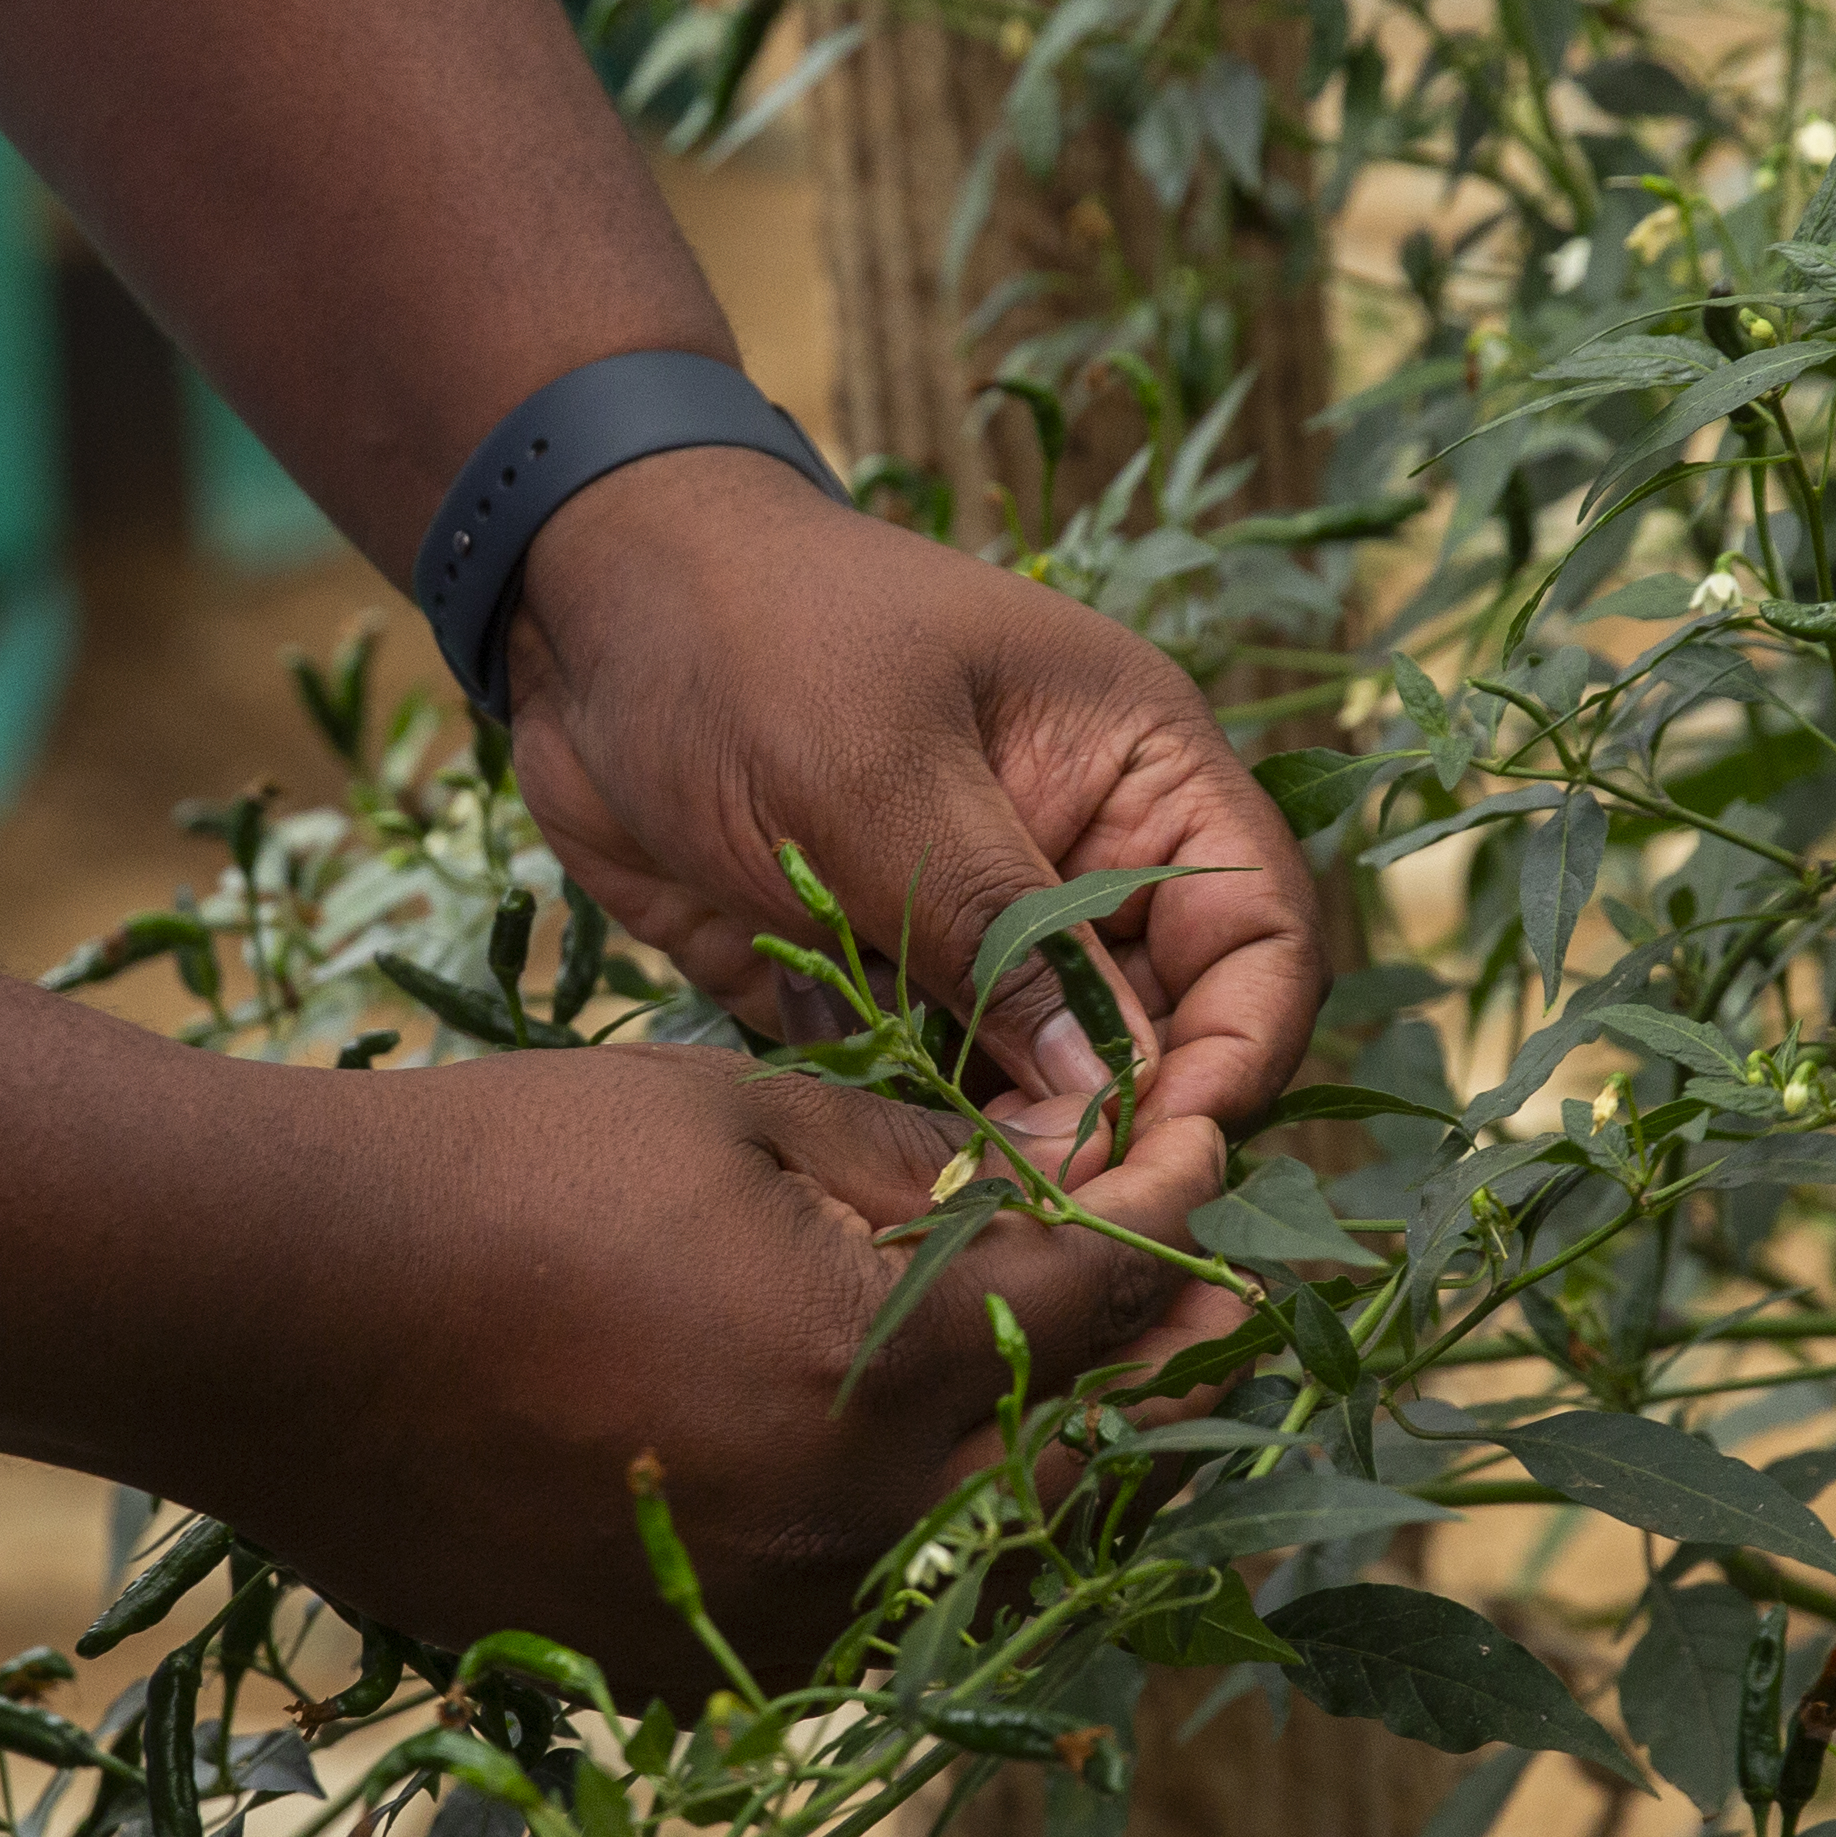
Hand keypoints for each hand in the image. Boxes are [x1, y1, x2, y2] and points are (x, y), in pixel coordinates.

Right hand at [181, 1039, 1233, 1677]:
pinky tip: (867, 1480)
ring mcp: (759, 1631)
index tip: (1206, 1191)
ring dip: (1024, 1488)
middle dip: (1137, 1386)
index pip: (1105, 1313)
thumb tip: (1058, 1189)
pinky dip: (884, 1560)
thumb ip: (921, 1167)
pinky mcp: (671, 1679)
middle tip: (1164, 1309)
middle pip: (1076, 1476)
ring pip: (969, 1576)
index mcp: (878, 1381)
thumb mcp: (735, 1114)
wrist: (264, 1318)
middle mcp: (845, 1537)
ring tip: (1044, 1398)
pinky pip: (838, 1631)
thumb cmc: (501, 1172)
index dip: (1176, 1238)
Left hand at [499, 450, 1330, 1146]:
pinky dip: (924, 1145)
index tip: (1163, 1154)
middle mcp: (1082, 862)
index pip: (1260, 936)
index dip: (1235, 1054)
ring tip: (966, 1221)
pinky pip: (941, 1096)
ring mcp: (982, 931)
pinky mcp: (888, 984)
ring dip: (1022, 1160)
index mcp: (1136, 771)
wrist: (576, 614)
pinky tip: (886, 1190)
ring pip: (1057, 1089)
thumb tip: (1114, 1100)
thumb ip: (1000, 935)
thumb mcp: (877, 777)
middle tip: (1048, 1217)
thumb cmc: (742, 637)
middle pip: (1172, 1037)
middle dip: (1127, 1134)